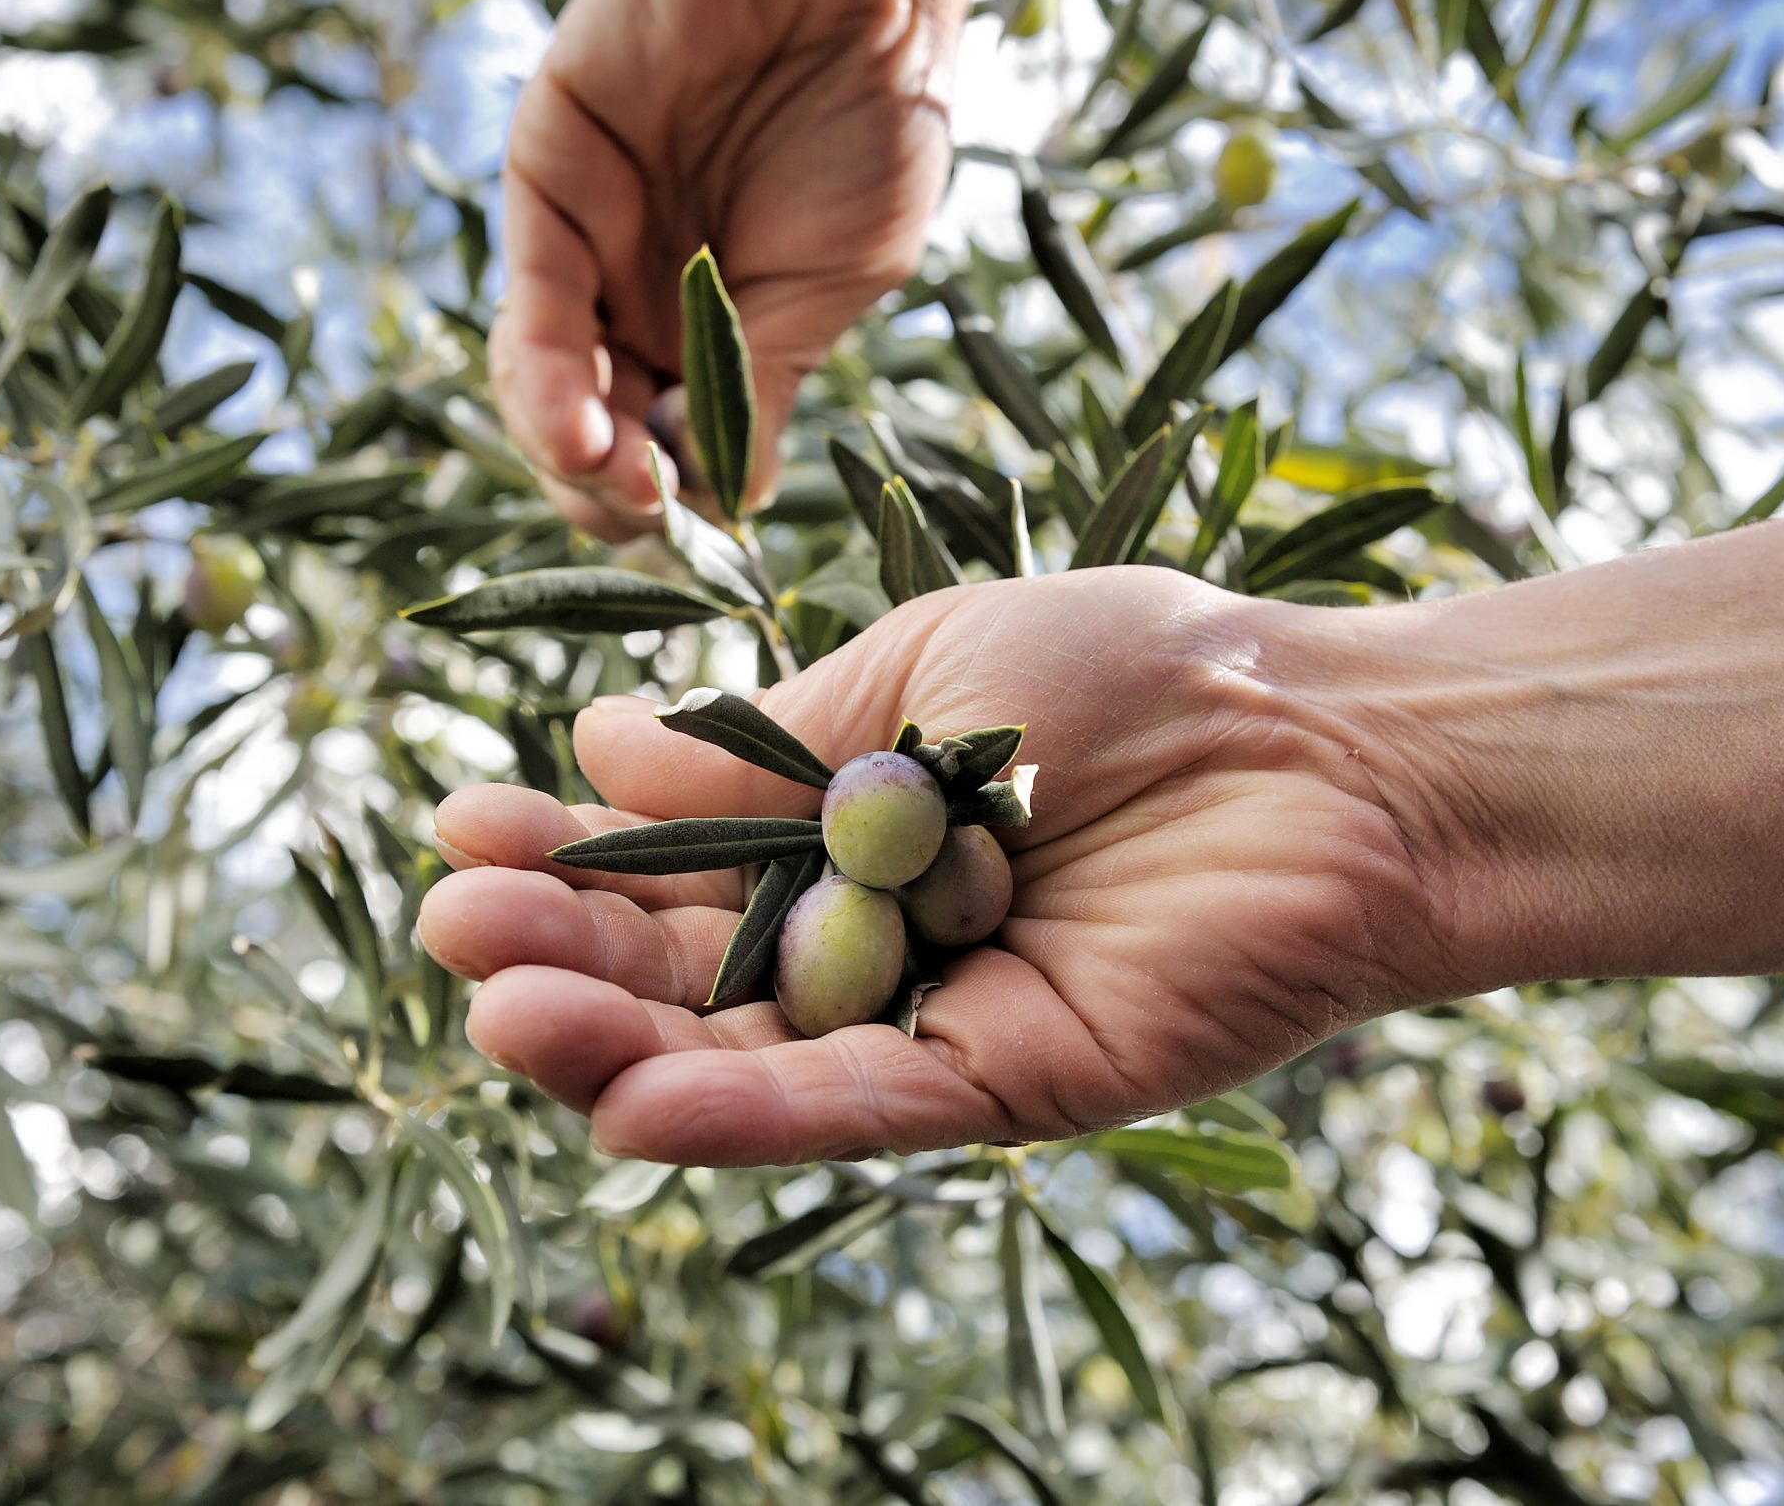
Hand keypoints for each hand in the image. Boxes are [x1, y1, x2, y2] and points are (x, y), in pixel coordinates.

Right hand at [418, 570, 1453, 1165]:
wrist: (1329, 741)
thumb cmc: (1140, 674)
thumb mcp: (919, 670)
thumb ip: (764, 738)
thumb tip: (595, 749)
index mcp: (839, 837)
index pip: (667, 867)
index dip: (563, 854)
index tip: (459, 821)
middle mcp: (869, 942)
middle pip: (683, 977)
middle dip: (561, 953)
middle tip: (454, 924)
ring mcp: (931, 1022)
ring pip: (746, 1058)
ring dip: (616, 1048)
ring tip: (498, 1010)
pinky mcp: (1008, 1086)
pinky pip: (860, 1110)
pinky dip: (747, 1114)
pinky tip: (631, 1106)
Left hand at [489, 0, 1040, 537]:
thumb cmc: (872, 111)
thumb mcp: (835, 284)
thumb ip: (764, 388)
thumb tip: (732, 512)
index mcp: (718, 329)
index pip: (666, 453)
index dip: (669, 510)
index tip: (694, 532)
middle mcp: (641, 295)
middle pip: (592, 436)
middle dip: (609, 498)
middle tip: (645, 513)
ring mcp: (589, 244)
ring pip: (546, 388)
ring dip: (572, 458)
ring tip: (615, 481)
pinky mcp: (546, 184)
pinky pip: (531, 307)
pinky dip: (548, 386)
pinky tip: (584, 435)